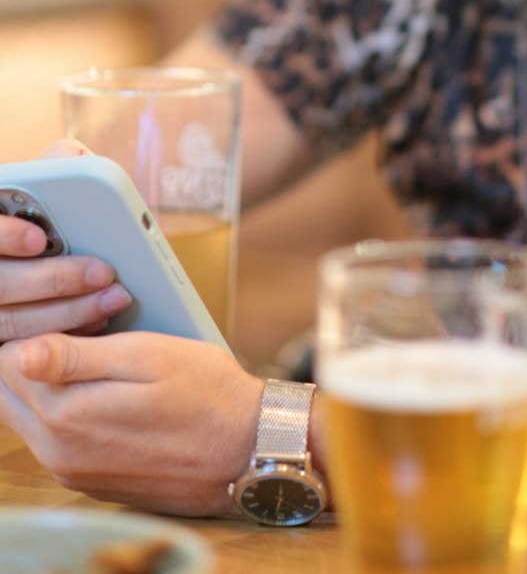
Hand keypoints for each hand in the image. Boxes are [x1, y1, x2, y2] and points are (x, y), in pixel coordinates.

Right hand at [0, 142, 130, 341]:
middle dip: (56, 279)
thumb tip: (75, 157)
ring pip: (14, 323)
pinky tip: (97, 324)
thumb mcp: (38, 187)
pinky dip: (64, 337)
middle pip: (2, 284)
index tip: (39, 238)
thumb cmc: (36, 216)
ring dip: (70, 312)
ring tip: (115, 298)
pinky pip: (24, 351)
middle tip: (104, 272)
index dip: (6, 235)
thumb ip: (54, 169)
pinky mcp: (0, 345)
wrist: (33, 271)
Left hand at [0, 331, 261, 514]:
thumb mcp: (148, 357)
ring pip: (27, 415)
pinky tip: (100, 383)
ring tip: (91, 345)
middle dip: (30, 351)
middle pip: (9, 392)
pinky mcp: (89, 479)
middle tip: (77, 322)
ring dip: (46, 379)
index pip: (8, 362)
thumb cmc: (207, 393)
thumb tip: (19, 351)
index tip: (67, 303)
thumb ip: (78, 358)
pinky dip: (63, 405)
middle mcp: (59, 452)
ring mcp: (72, 471)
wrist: (246, 451)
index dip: (33, 323)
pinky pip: (53, 437)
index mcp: (66, 417)